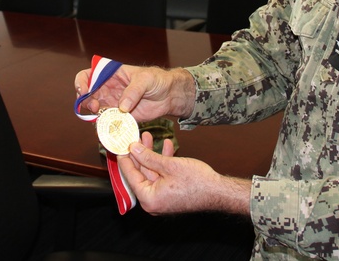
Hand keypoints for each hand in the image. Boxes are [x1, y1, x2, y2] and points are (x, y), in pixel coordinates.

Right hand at [74, 64, 194, 121]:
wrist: (169, 95)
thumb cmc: (157, 80)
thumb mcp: (145, 80)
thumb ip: (133, 91)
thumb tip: (122, 106)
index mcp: (110, 74)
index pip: (88, 75)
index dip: (82, 82)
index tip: (84, 91)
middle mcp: (108, 89)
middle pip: (87, 95)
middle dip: (86, 102)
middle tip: (96, 107)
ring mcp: (113, 103)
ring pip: (95, 110)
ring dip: (94, 116)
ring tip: (102, 118)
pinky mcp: (120, 116)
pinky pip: (108, 122)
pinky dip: (105, 126)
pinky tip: (108, 129)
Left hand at [117, 132, 249, 215]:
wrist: (219, 191)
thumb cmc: (197, 182)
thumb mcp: (169, 165)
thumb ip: (148, 157)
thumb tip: (133, 149)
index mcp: (149, 199)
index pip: (130, 176)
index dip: (125, 158)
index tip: (120, 145)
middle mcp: (153, 201)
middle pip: (140, 173)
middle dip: (140, 153)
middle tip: (135, 137)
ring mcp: (162, 197)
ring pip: (152, 172)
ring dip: (152, 154)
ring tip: (148, 136)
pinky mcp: (170, 193)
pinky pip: (162, 175)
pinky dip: (163, 162)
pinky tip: (165, 145)